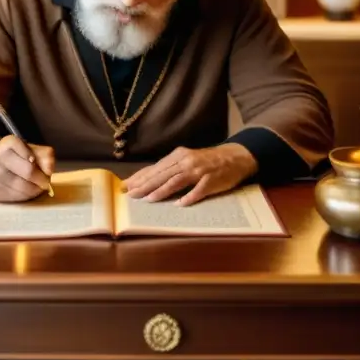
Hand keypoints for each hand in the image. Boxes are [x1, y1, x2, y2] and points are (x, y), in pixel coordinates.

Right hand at [0, 136, 54, 202]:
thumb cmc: (18, 158)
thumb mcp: (33, 150)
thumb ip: (46, 156)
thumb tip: (49, 170)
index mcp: (8, 143)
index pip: (31, 154)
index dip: (40, 162)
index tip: (41, 165)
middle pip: (29, 172)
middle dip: (42, 179)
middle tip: (46, 181)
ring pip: (24, 188)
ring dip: (36, 189)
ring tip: (36, 186)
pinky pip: (18, 198)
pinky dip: (27, 196)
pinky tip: (26, 191)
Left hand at [123, 145, 257, 206]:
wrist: (234, 157)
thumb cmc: (206, 161)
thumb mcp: (186, 160)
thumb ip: (169, 169)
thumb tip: (147, 179)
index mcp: (179, 155)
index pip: (155, 168)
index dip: (140, 177)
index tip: (125, 185)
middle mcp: (187, 161)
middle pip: (162, 174)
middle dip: (145, 185)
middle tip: (131, 194)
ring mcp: (199, 170)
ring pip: (177, 181)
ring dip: (162, 190)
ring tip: (149, 199)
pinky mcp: (211, 180)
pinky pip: (198, 190)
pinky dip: (189, 197)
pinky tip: (179, 204)